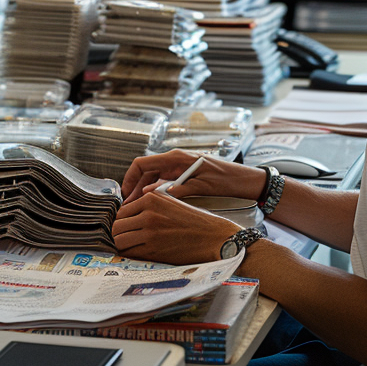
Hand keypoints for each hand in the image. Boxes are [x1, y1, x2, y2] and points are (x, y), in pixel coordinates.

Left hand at [112, 191, 238, 262]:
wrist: (213, 236)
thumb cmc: (194, 220)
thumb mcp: (170, 202)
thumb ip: (149, 205)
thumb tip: (128, 216)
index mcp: (151, 198)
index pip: (121, 211)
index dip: (121, 221)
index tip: (124, 228)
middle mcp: (148, 213)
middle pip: (117, 226)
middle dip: (118, 234)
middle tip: (124, 239)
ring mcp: (150, 231)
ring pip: (119, 240)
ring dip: (121, 245)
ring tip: (129, 247)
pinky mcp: (154, 249)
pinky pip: (130, 253)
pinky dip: (129, 254)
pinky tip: (136, 254)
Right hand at [120, 149, 265, 203]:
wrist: (242, 178)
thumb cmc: (224, 179)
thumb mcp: (199, 186)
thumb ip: (175, 189)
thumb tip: (151, 194)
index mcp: (176, 158)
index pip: (142, 163)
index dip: (129, 178)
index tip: (124, 195)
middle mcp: (174, 159)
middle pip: (145, 171)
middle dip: (134, 187)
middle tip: (128, 207)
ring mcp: (178, 165)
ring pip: (152, 176)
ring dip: (143, 190)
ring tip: (137, 208)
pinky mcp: (182, 173)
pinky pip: (162, 180)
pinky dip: (154, 191)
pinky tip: (152, 204)